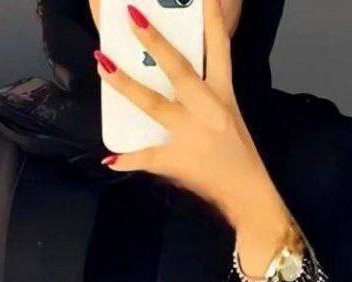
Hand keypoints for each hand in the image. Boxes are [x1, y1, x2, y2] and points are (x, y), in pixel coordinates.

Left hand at [96, 0, 293, 275]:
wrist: (248, 194)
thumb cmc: (238, 155)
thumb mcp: (228, 116)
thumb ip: (204, 94)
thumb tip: (175, 77)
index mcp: (223, 95)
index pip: (220, 50)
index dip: (212, 21)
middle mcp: (208, 110)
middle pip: (179, 70)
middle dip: (156, 42)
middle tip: (133, 17)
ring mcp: (190, 134)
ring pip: (154, 104)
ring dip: (126, 85)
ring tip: (103, 66)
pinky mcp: (177, 161)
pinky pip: (147, 158)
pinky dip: (128, 159)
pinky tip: (111, 157)